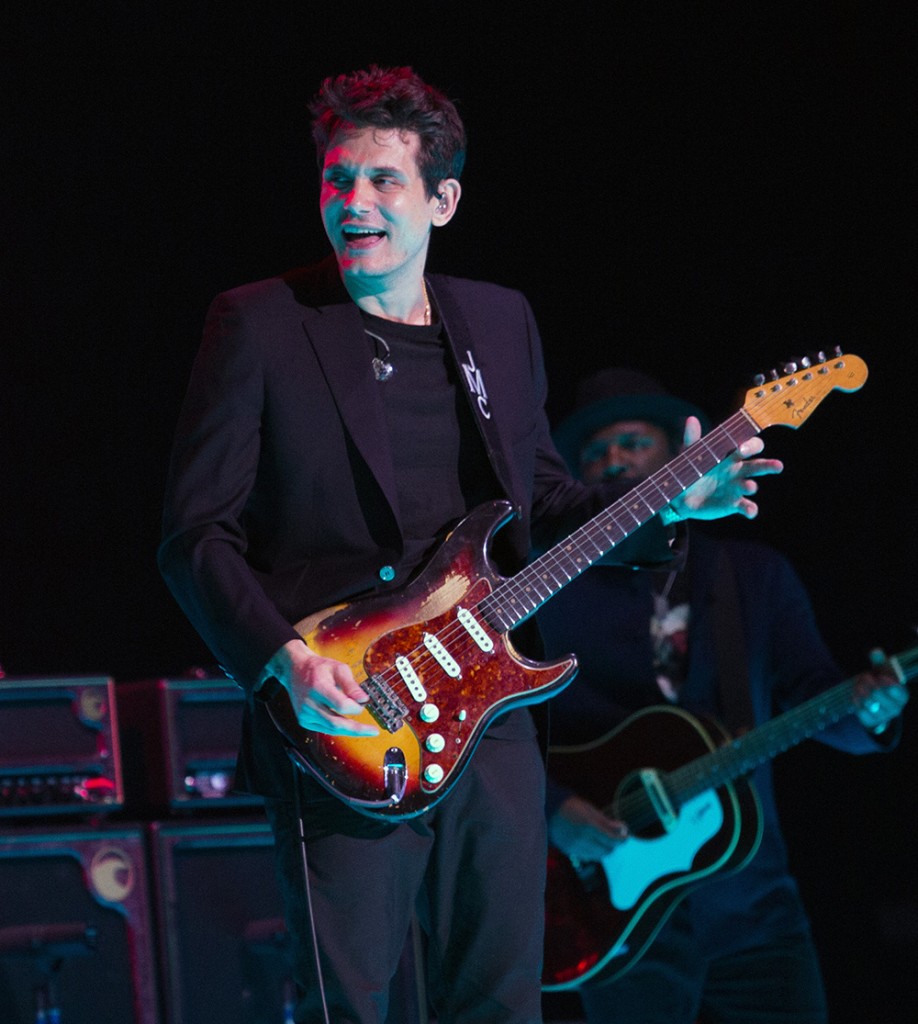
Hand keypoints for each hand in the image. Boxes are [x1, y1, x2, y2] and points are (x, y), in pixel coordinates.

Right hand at [263, 638, 379, 736]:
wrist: (295, 670)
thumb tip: (364, 700)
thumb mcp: (338, 668)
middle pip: (335, 722)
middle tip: (373, 731)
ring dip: (349, 730)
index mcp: (318, 686)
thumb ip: (351, 685)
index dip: (355, 707)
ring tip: (364, 729)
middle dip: (357, 729)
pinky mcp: (303, 720)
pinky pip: (325, 729)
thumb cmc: (320, 668)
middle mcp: (309, 703)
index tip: (364, 703)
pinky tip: (347, 724)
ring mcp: (304, 714)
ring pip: (331, 729)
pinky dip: (338, 728)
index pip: (340, 705)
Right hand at [549, 794, 627, 863]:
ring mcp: (575, 847)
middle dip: (613, 844)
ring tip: (603, 839)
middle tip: (614, 835)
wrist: (546, 809)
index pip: (613, 840)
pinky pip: (587, 856)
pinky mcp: (569, 851)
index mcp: (589, 826)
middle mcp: (583, 839)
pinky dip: (593, 852)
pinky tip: (591, 843)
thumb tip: (623, 829)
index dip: (622, 838)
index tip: (626, 835)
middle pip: (607, 850)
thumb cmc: (569, 804)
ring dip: (604, 849)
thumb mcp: (589, 809)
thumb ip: (606, 821)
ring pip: (598, 856)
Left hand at [664, 416, 783, 522]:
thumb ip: (693, 437)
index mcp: (731, 455)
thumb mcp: (690, 454)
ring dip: (752, 486)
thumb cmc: (691, 470)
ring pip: (752, 486)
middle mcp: (738, 471)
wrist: (681, 496)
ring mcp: (737, 488)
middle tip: (778, 466)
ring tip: (749, 486)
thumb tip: (692, 419)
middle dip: (768, 465)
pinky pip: (746, 507)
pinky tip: (751, 512)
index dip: (750, 446)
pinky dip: (750, 510)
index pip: (750, 446)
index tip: (741, 449)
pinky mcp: (733, 504)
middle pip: (758, 465)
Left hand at [853, 648, 908, 733]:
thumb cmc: (881, 683)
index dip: (885, 681)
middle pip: (879, 694)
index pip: (896, 690)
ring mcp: (883, 716)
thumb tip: (875, 650)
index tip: (878, 675)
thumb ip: (880, 661)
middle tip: (864, 676)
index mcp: (902, 695)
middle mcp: (895, 708)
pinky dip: (856, 700)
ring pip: (869, 702)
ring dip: (860, 690)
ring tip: (858, 683)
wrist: (875, 702)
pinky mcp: (871, 720)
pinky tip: (856, 694)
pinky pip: (861, 711)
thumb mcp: (883, 671)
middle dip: (868, 682)